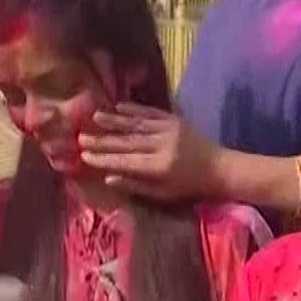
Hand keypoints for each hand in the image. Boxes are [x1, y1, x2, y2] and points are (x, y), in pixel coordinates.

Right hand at [78, 103, 220, 201]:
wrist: (219, 167)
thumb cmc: (188, 186)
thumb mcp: (162, 194)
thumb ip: (135, 185)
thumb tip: (108, 177)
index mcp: (160, 166)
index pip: (126, 161)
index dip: (104, 158)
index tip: (84, 155)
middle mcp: (163, 145)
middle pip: (127, 141)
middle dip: (102, 139)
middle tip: (81, 137)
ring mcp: (169, 129)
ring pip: (136, 124)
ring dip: (114, 120)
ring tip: (95, 116)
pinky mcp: (174, 120)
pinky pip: (151, 113)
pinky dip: (134, 109)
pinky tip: (118, 106)